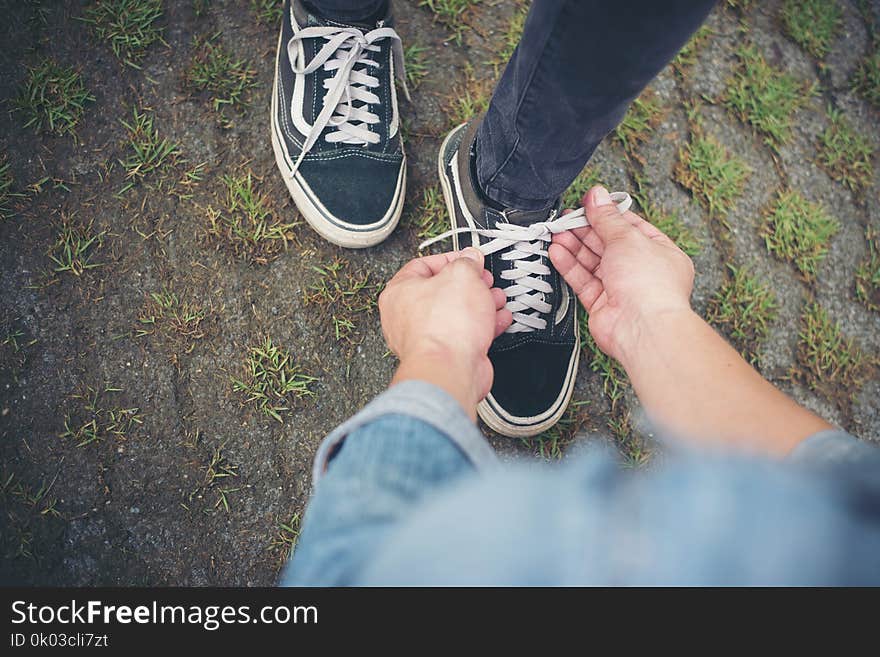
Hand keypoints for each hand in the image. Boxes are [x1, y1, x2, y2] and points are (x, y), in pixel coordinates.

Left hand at [378, 248, 511, 415]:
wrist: (450, 370)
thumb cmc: (445, 327)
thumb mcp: (462, 276)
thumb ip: (467, 263)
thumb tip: (471, 259)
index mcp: (399, 292)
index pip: (422, 265)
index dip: (449, 259)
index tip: (468, 259)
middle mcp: (406, 316)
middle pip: (442, 291)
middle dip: (470, 284)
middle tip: (485, 280)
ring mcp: (425, 338)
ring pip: (456, 314)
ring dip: (481, 305)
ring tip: (496, 298)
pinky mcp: (443, 355)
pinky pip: (464, 334)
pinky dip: (483, 326)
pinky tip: (498, 320)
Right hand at [549, 186, 694, 363]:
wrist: (642, 328)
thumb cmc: (650, 286)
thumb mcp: (627, 238)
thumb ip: (607, 217)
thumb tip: (597, 196)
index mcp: (659, 252)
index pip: (629, 227)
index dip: (606, 214)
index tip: (587, 204)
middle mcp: (641, 271)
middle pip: (608, 244)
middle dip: (586, 230)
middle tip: (566, 218)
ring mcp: (622, 288)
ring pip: (593, 262)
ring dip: (574, 246)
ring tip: (557, 232)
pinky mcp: (603, 304)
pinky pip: (583, 280)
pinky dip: (570, 266)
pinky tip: (558, 252)